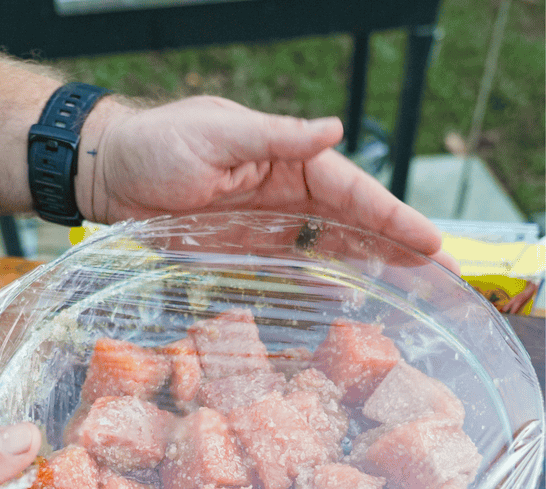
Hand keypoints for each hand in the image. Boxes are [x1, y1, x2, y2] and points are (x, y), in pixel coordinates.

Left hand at [85, 96, 456, 270]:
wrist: (109, 173)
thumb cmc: (160, 144)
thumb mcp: (219, 135)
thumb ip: (275, 139)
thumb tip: (333, 130)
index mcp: (286, 159)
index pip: (351, 189)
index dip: (391, 216)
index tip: (429, 242)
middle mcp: (282, 192)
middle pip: (349, 221)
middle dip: (391, 244)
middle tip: (436, 273)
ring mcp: (263, 223)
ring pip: (323, 247)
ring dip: (361, 266)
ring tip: (404, 291)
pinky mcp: (237, 249)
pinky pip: (284, 268)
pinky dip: (312, 282)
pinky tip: (338, 301)